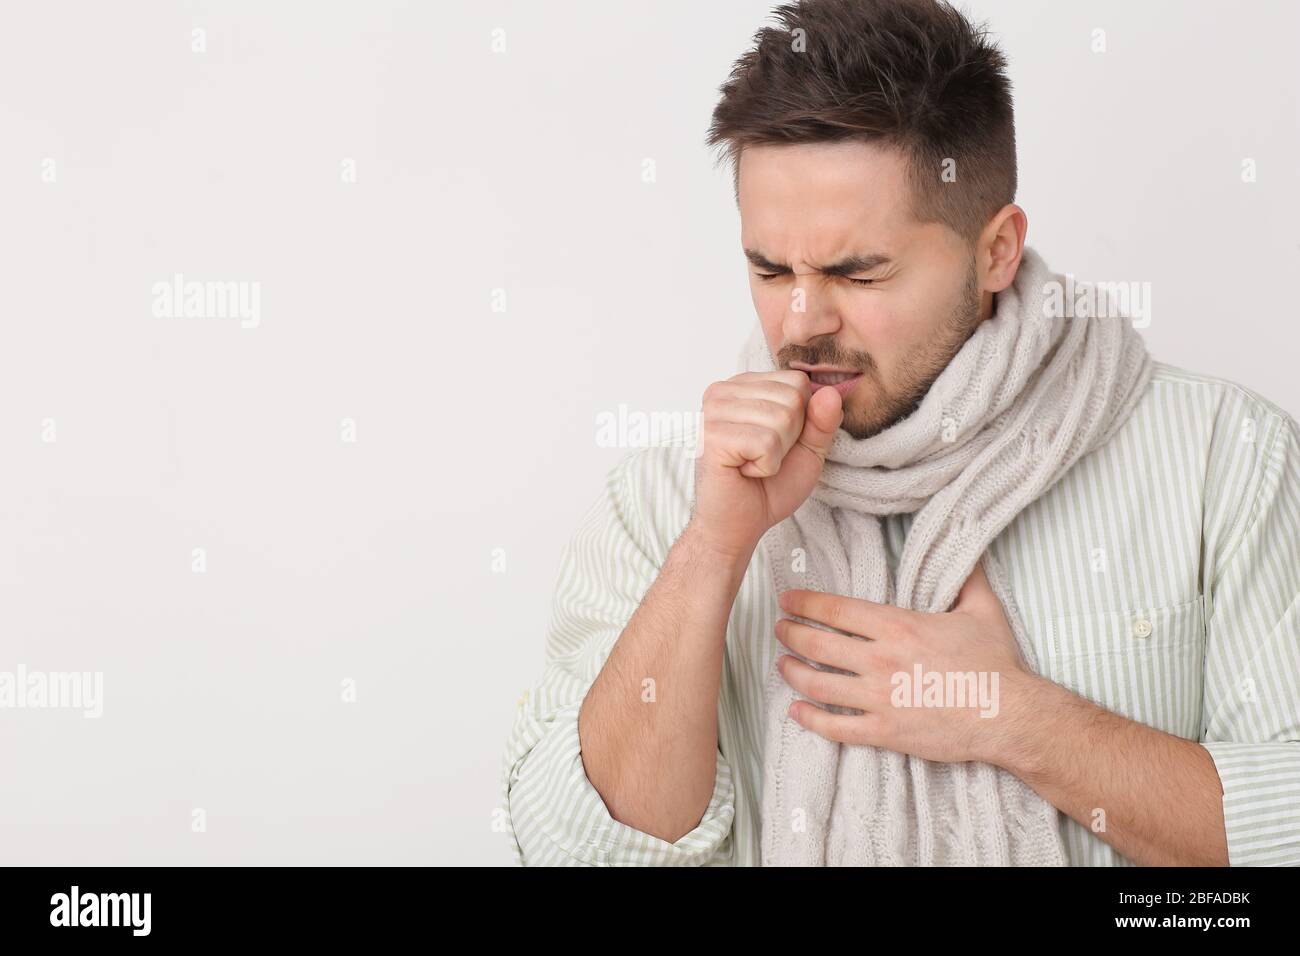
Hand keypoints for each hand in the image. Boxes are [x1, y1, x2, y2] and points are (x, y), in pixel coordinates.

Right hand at [689, 370, 842, 558]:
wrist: (738, 525)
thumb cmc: (768, 487)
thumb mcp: (808, 449)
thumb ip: (822, 420)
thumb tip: (831, 392)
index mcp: (743, 386)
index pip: (798, 382)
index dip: (801, 420)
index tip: (775, 442)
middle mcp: (722, 391)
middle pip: (792, 398)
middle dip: (789, 437)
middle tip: (762, 457)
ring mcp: (713, 411)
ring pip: (781, 418)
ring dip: (776, 454)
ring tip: (752, 464)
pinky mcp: (711, 436)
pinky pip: (766, 443)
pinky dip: (765, 466)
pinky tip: (743, 471)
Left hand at [774, 559, 1042, 764]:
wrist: (1009, 716)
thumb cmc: (996, 663)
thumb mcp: (982, 609)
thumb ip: (967, 576)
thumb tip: (967, 545)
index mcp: (897, 626)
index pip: (835, 609)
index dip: (804, 603)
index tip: (787, 600)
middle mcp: (880, 660)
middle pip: (817, 644)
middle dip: (790, 634)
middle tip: (779, 629)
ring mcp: (878, 698)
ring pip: (818, 684)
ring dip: (792, 672)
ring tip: (782, 664)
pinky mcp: (883, 731)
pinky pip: (835, 727)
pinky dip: (809, 719)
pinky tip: (796, 711)